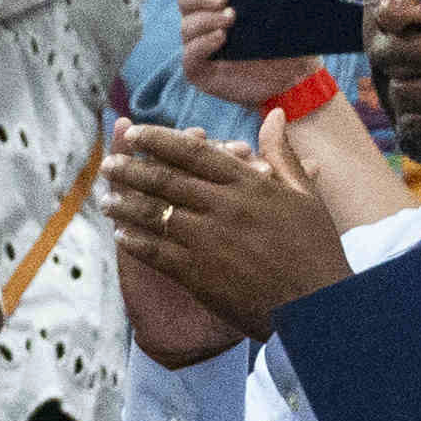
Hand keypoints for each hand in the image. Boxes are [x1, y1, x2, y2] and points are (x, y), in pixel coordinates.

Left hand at [103, 119, 346, 358]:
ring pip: (155, 214)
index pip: (194, 152)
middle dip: (131, 169)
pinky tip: (120, 236)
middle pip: (166, 179)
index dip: (159, 139)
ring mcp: (208, 240)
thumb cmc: (314, 250)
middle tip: (108, 164)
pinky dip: (135, 242)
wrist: (315, 307)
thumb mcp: (304, 195)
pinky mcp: (198, 273)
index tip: (134, 132)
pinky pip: (156, 252)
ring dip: (125, 205)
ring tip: (105, 199)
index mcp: (249, 184)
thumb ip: (281, 154)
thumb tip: (275, 114)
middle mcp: (224, 207)